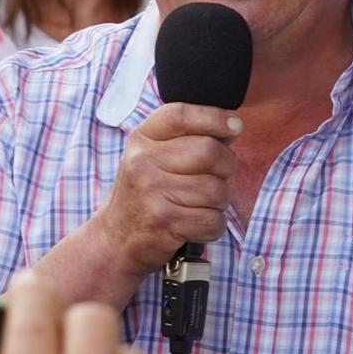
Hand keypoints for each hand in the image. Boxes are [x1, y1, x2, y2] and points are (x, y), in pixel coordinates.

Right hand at [96, 103, 238, 279]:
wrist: (117, 238)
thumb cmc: (147, 192)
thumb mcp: (154, 155)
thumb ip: (188, 137)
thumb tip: (233, 126)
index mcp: (142, 139)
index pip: (181, 115)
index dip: (214, 117)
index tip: (234, 126)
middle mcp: (143, 162)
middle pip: (209, 151)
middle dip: (225, 166)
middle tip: (216, 176)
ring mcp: (152, 192)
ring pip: (216, 190)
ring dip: (219, 201)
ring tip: (200, 203)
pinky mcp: (164, 222)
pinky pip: (213, 220)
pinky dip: (214, 225)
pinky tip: (197, 222)